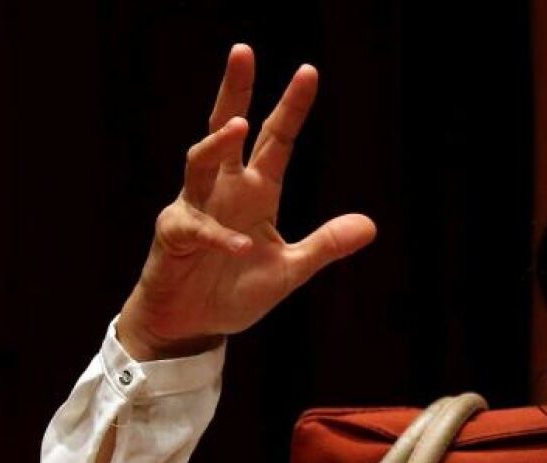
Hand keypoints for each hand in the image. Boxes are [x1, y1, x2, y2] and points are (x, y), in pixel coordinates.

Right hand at [117, 44, 376, 359]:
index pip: (275, 139)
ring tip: (236, 126)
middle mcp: (224, 190)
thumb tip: (370, 225)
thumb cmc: (234, 292)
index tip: (308, 72)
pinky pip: (198, 228)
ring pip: (200, 163)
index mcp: (256, 192)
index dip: (291, 107)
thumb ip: (326, 245)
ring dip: (216, 144)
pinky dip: (220, 236)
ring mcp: (196, 208)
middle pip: (226, 129)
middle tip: (243, 51)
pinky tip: (241, 246)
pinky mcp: (175, 236)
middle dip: (234, 91)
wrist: (192, 326)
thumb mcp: (291, 269)